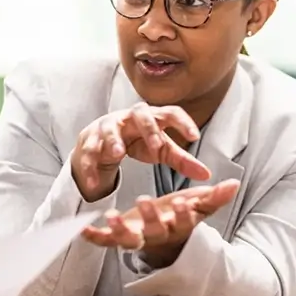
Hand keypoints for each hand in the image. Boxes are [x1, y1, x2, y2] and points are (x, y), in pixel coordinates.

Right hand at [71, 103, 210, 201]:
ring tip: (118, 153)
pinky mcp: (90, 138)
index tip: (195, 136)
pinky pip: (89, 151)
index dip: (182, 122)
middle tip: (157, 146)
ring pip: (110, 127)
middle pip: (140, 112)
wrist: (104, 141)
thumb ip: (181, 161)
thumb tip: (207, 175)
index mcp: (152, 117)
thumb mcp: (160, 150)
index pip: (170, 112)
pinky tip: (94, 183)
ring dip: (113, 139)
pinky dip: (90, 167)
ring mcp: (108, 125)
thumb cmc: (138, 142)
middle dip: (148, 128)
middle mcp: (130, 117)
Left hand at [82, 179, 239, 267]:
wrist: (164, 241)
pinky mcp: (120, 237)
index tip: (183, 201)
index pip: (183, 221)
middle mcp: (156, 235)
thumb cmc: (180, 217)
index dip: (183, 214)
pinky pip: (106, 241)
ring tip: (110, 216)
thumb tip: (234, 182)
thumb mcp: (197, 206)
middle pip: (154, 231)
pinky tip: (82, 229)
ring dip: (119, 230)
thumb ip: (214, 197)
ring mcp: (137, 238)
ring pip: (128, 239)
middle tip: (144, 200)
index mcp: (176, 226)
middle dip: (150, 217)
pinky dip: (95, 237)